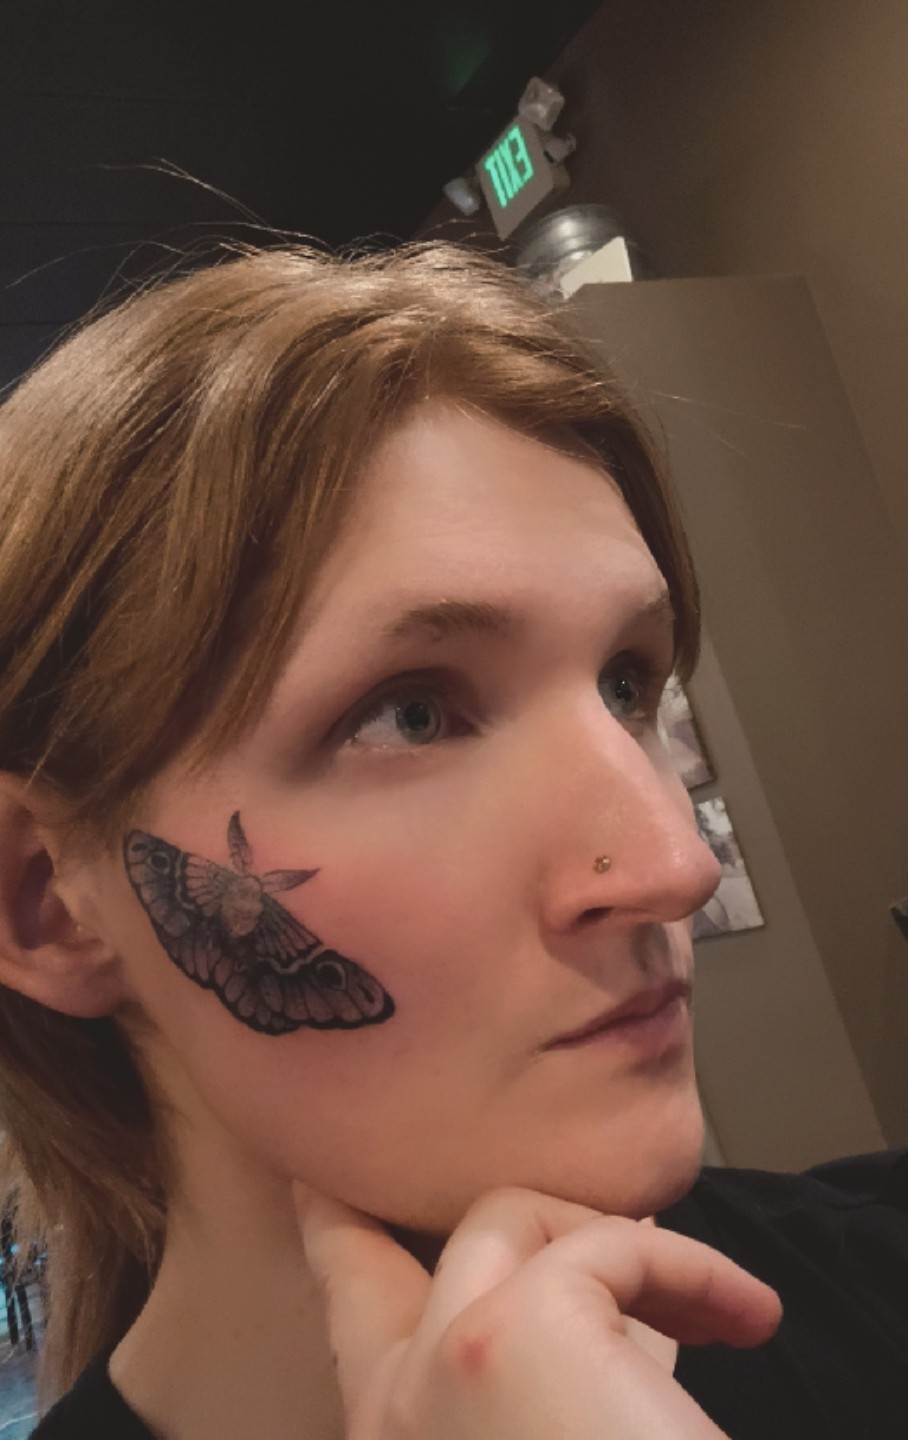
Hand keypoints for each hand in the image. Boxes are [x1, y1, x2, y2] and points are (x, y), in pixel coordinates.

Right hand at [298, 1185, 781, 1439]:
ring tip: (706, 1297)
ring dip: (610, 1239)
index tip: (311, 1193)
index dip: (333, 1247)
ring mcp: (445, 1359)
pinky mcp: (518, 1329)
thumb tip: (611, 1288)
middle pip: (377, 1259)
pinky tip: (746, 1315)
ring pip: (504, 1217)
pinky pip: (611, 1244)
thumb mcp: (550, 1434)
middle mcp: (394, 1405)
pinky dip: (688, 1266)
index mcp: (397, 1439)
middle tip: (370, 1170)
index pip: (350, 1319)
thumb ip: (552, 1380)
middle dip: (389, 1202)